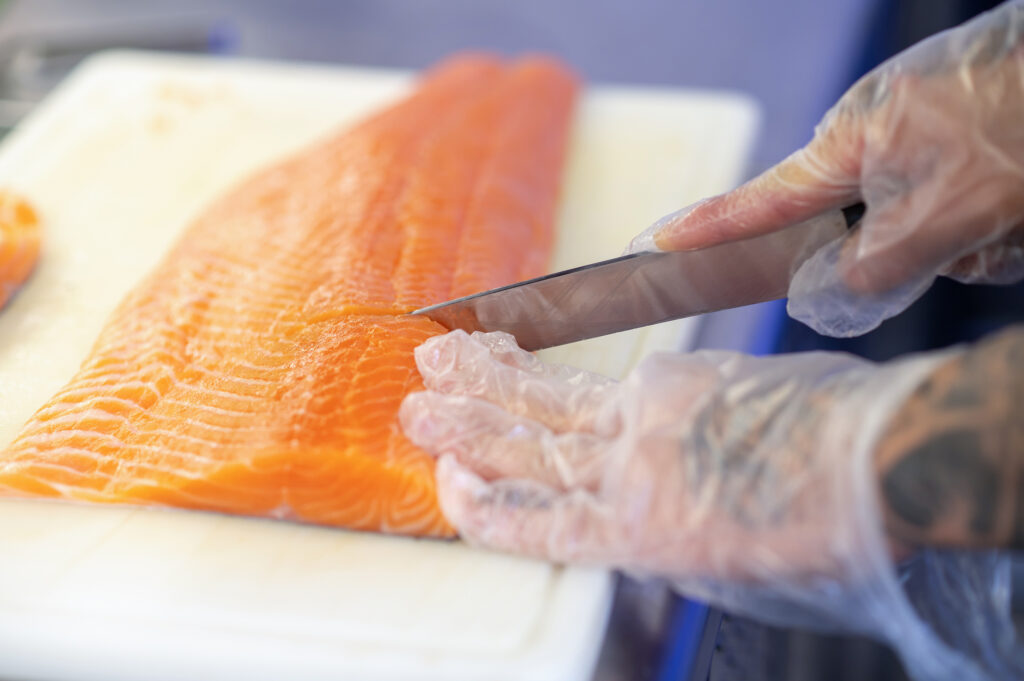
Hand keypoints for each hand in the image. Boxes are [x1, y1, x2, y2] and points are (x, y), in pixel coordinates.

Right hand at [400, 330, 928, 582]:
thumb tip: (635, 514)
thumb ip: (665, 539)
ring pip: (548, 399)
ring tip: (442, 356)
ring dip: (489, 377)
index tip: (447, 478)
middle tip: (413, 404)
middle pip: (526, 448)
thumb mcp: (729, 571)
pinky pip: (599, 372)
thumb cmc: (815, 531)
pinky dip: (554, 360)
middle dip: (464, 425)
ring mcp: (646, 417)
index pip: (534, 522)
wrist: (874, 458)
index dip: (481, 502)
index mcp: (639, 535)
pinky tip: (525, 343)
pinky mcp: (674, 376)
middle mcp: (627, 472)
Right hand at [630, 1, 1023, 336]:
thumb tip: (834, 289)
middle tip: (968, 241)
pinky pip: (947, 209)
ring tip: (1007, 217)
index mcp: (853, 141)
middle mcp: (875, 136)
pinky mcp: (954, 142)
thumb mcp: (949, 216)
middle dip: (905, 254)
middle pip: (850, 227)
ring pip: (909, 226)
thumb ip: (878, 266)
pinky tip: (1013, 211)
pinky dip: (983, 224)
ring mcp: (917, 135)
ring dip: (960, 240)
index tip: (656, 243)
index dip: (706, 227)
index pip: (760, 198)